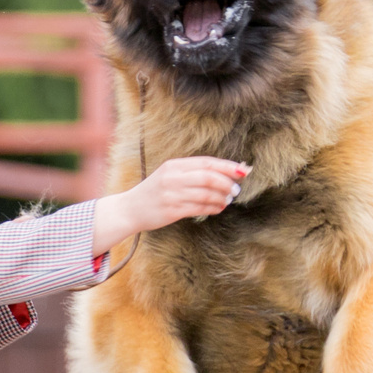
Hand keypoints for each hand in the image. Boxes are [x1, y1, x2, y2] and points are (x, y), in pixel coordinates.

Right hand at [91, 156, 249, 254]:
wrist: (129, 209)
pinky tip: (218, 208)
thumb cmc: (154, 192)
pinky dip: (212, 208)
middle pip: (208, 177)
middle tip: (236, 189)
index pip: (206, 163)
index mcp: (173, 165)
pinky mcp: (172, 210)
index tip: (243, 170)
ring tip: (228, 200)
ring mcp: (172, 194)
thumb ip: (191, 173)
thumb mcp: (169, 175)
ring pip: (205, 194)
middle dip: (227, 183)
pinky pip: (199, 208)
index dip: (227, 166)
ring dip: (221, 197)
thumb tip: (223, 173)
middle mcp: (173, 178)